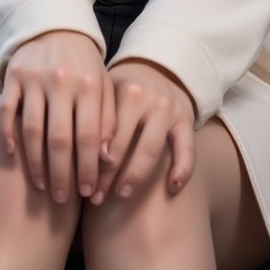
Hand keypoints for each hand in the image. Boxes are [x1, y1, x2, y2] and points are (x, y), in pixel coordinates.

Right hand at [0, 30, 116, 203]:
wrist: (55, 27)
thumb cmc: (85, 66)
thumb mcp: (104, 86)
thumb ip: (109, 119)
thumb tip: (108, 160)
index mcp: (90, 85)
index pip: (90, 136)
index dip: (88, 168)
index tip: (88, 193)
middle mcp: (62, 81)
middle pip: (60, 139)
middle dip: (62, 174)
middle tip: (63, 198)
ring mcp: (35, 78)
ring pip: (33, 130)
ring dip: (36, 163)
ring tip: (41, 186)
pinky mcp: (13, 76)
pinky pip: (7, 111)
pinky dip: (8, 135)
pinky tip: (13, 156)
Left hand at [90, 59, 196, 205]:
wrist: (157, 71)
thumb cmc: (123, 90)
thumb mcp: (109, 94)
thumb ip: (99, 120)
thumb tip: (84, 156)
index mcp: (127, 92)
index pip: (106, 134)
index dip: (91, 162)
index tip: (81, 185)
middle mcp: (150, 99)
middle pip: (126, 145)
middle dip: (108, 175)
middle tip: (95, 198)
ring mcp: (170, 110)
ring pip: (152, 150)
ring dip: (135, 177)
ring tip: (122, 196)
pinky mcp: (187, 120)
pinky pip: (188, 148)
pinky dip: (183, 168)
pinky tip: (174, 187)